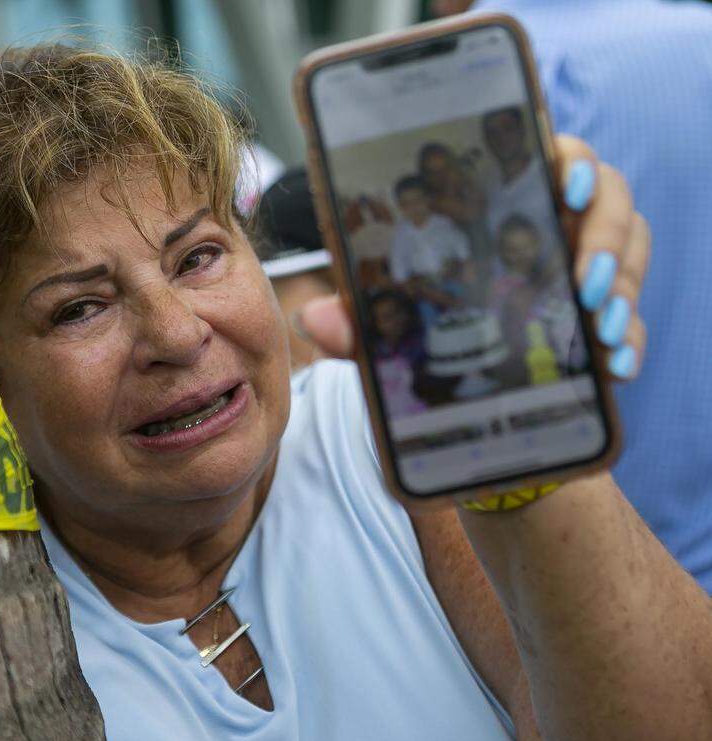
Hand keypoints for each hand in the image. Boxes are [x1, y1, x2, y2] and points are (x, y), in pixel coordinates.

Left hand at [299, 135, 649, 380]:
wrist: (465, 377)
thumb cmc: (430, 318)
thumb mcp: (393, 316)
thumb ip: (361, 315)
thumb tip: (317, 319)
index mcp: (510, 196)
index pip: (555, 152)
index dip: (570, 160)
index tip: (564, 184)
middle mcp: (561, 218)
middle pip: (610, 195)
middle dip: (605, 233)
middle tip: (585, 278)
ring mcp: (593, 260)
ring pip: (632, 249)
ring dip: (621, 285)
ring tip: (595, 325)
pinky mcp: (608, 311)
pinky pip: (633, 315)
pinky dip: (627, 337)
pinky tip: (614, 363)